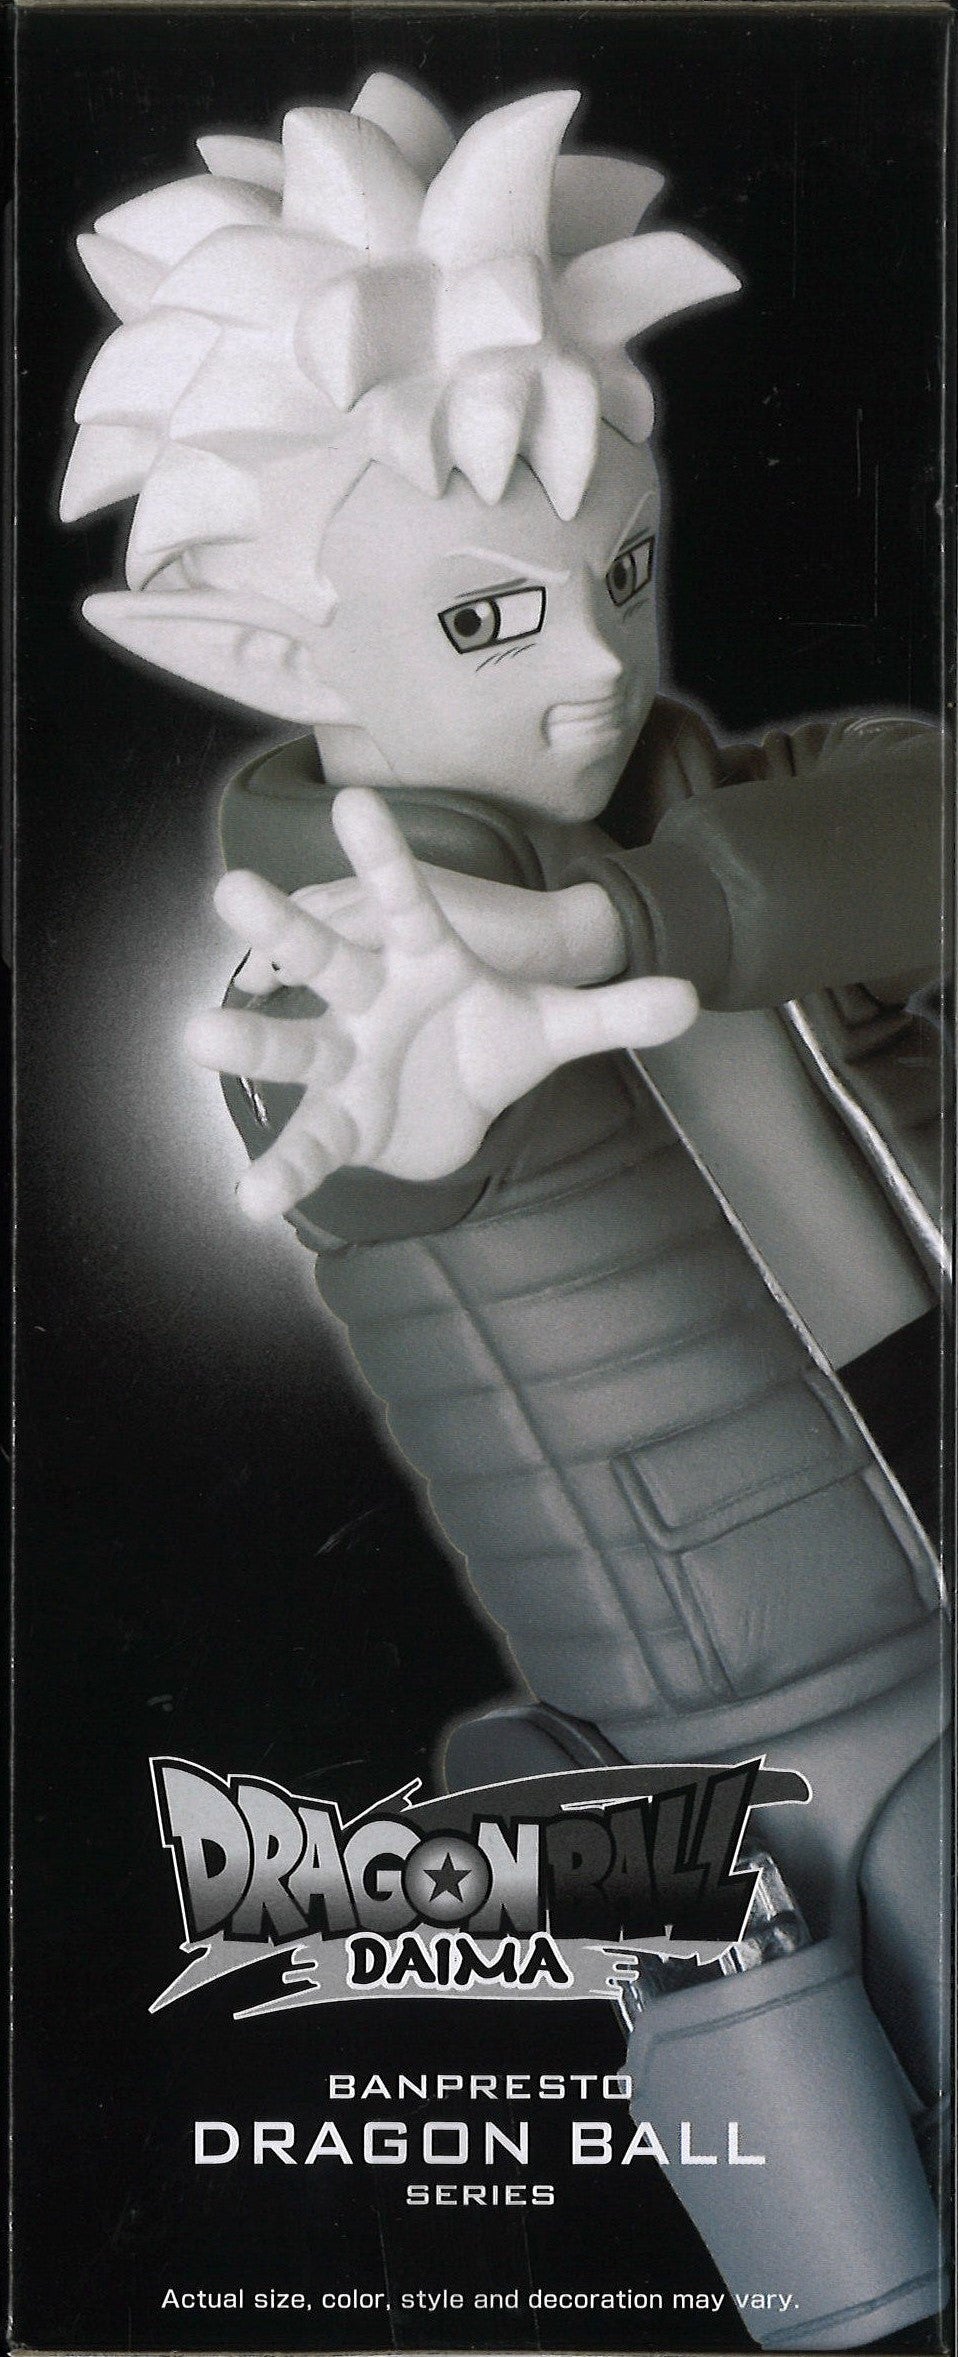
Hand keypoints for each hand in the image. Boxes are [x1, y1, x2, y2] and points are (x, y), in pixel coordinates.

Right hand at [186, 788, 697, 1221]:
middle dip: (282, 929)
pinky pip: (306, 1142)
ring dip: (247, 1040)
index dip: (384, 857)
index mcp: (423, 956)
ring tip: (195, 1036)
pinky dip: (283, 1171)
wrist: (458, 1098)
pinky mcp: (338, 1118)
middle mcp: (368, 996)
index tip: (353, 801)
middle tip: (231, 893)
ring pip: (292, 1044)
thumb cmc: (491, 1036)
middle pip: (323, 956)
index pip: (405, 900)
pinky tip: (251, 1201)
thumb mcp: (555, 1024)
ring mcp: (343, 1055)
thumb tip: (692, 998)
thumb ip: (614, 1010)